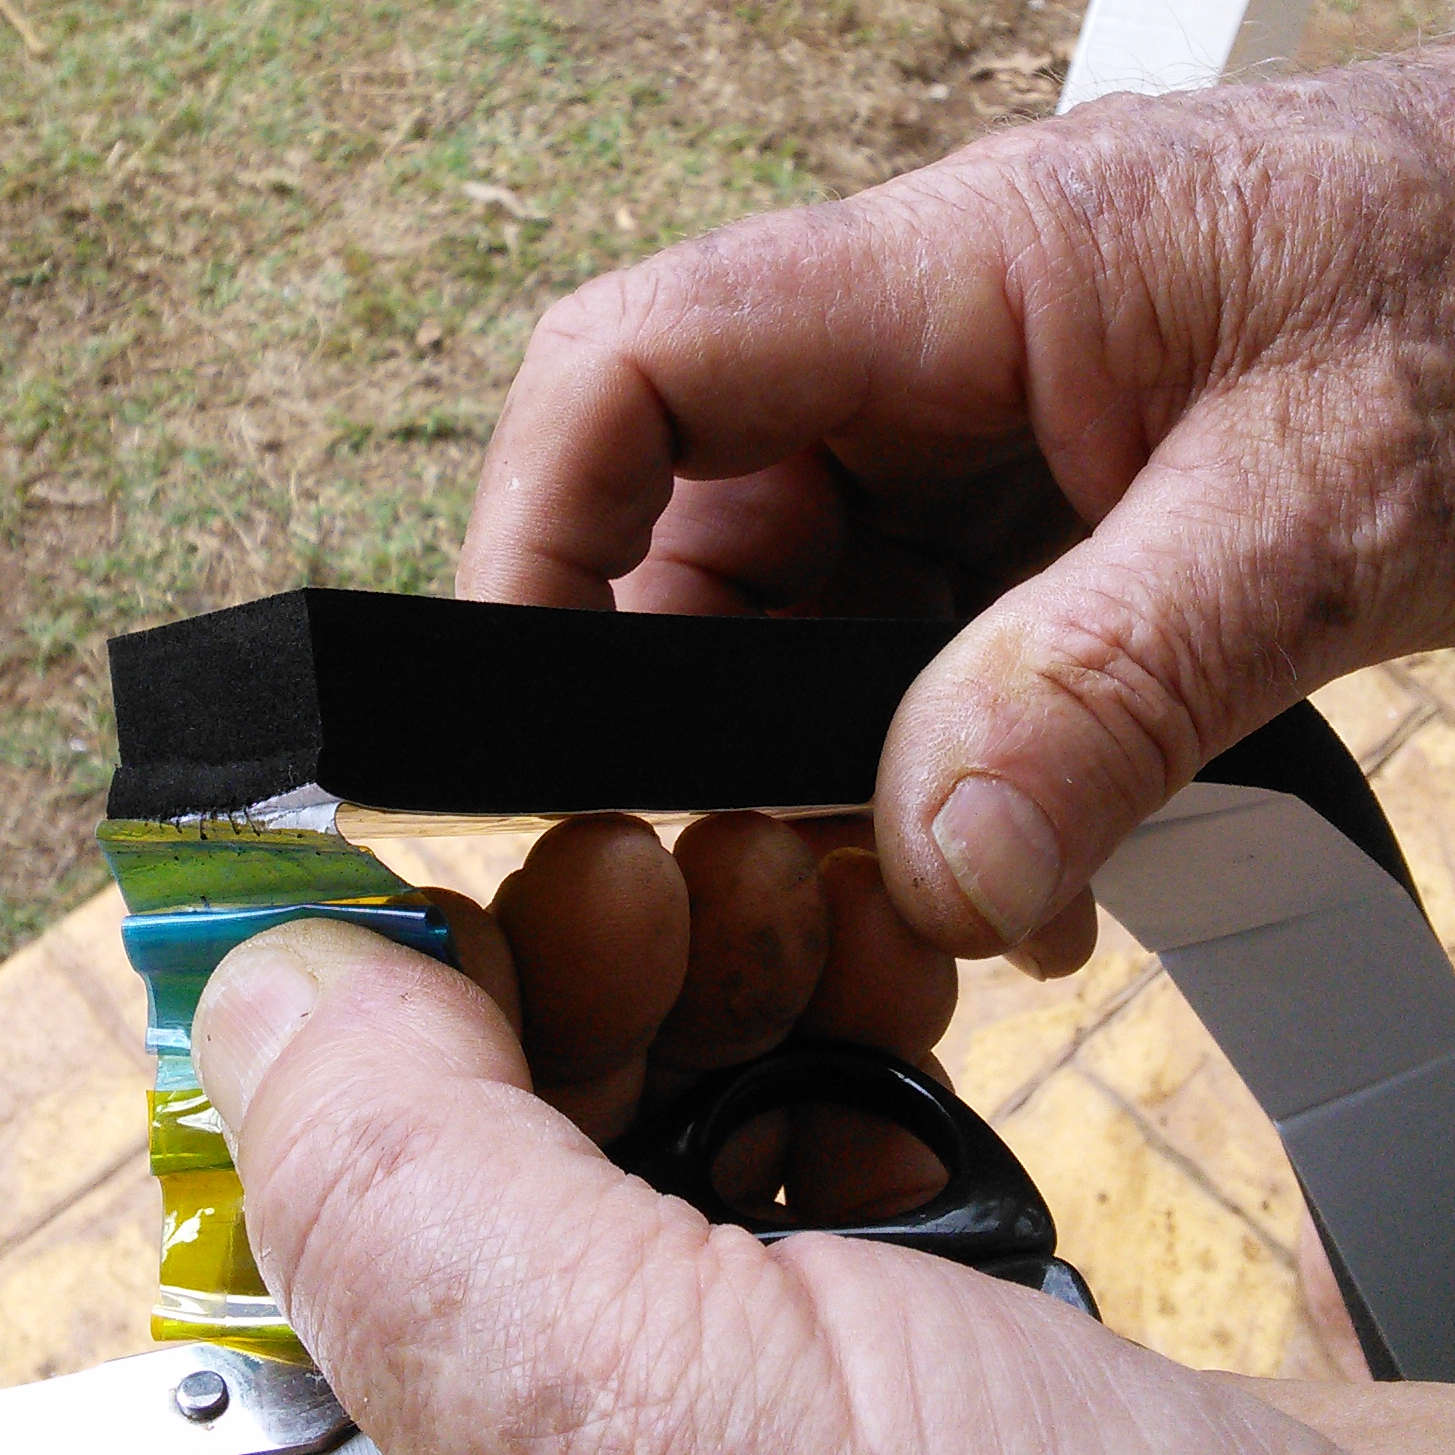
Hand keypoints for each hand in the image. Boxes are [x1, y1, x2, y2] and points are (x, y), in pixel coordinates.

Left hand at [191, 813, 1409, 1453]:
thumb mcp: (633, 1405)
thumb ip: (401, 1201)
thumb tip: (254, 990)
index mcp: (487, 1451)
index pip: (337, 1216)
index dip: (393, 1028)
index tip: (478, 897)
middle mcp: (600, 1419)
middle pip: (511, 1137)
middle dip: (590, 965)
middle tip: (659, 870)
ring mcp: (750, 1371)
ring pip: (671, 1095)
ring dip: (728, 956)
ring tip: (804, 899)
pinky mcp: (888, 1302)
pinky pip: (808, 1106)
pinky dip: (833, 1007)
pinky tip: (891, 964)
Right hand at [459, 50, 1454, 976]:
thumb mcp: (1320, 504)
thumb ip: (1116, 686)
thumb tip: (943, 867)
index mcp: (959, 278)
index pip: (633, 370)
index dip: (535, 535)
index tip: (524, 708)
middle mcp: (929, 354)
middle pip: (700, 537)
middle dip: (725, 727)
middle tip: (812, 877)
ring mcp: (973, 441)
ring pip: (805, 624)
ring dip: (854, 776)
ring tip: (967, 894)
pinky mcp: (1029, 517)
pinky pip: (918, 653)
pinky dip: (948, 774)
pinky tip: (1034, 859)